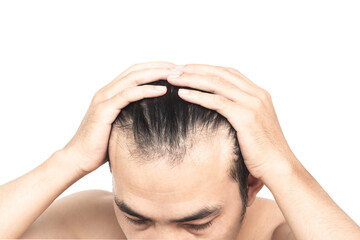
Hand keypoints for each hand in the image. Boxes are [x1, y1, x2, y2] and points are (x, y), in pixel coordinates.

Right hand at [62, 61, 175, 173]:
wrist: (78, 158)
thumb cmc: (101, 145)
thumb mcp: (120, 126)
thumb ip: (132, 116)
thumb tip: (154, 118)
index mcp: (110, 93)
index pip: (135, 72)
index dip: (154, 67)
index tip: (175, 70)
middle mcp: (106, 91)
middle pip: (136, 70)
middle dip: (159, 66)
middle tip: (180, 68)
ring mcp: (104, 99)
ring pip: (133, 78)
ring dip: (156, 74)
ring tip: (175, 74)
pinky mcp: (104, 109)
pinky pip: (128, 95)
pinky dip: (146, 90)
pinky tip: (162, 91)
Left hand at [167, 64, 297, 180]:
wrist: (279, 167)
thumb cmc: (263, 151)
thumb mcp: (252, 126)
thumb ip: (239, 113)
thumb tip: (218, 111)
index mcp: (258, 94)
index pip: (228, 73)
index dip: (205, 69)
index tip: (186, 69)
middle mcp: (257, 94)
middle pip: (220, 74)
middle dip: (194, 69)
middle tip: (174, 69)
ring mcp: (252, 104)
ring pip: (216, 84)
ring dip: (192, 79)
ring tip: (172, 78)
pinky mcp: (246, 117)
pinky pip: (217, 102)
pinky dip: (197, 96)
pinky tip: (182, 94)